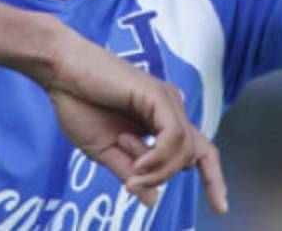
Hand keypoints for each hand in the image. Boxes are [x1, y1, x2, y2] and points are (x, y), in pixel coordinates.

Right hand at [35, 28, 227, 213]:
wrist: (60, 73)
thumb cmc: (78, 104)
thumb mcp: (105, 151)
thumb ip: (130, 172)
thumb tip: (152, 200)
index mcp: (160, 121)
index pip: (199, 152)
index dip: (214, 179)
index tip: (221, 208)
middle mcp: (170, 109)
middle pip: (195, 155)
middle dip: (165, 176)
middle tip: (132, 182)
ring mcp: (166, 100)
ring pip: (184, 150)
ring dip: (157, 170)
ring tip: (130, 171)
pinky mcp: (156, 95)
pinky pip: (173, 137)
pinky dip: (158, 157)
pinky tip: (137, 162)